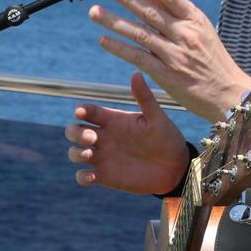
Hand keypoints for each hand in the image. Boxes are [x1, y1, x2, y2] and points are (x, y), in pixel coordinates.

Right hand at [67, 73, 190, 193]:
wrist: (176, 167)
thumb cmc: (167, 138)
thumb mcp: (156, 117)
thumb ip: (144, 97)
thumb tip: (136, 73)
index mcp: (113, 120)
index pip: (89, 112)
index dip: (81, 110)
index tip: (81, 112)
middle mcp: (104, 137)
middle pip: (74, 131)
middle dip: (75, 133)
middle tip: (92, 138)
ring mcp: (103, 157)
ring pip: (75, 153)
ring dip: (75, 153)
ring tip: (89, 154)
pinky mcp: (105, 176)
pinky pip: (83, 177)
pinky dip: (82, 177)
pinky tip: (92, 176)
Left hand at [88, 0, 250, 121]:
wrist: (228, 93)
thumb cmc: (213, 60)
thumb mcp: (200, 29)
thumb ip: (174, 11)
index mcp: (195, 20)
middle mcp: (184, 34)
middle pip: (150, 11)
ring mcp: (174, 54)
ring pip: (139, 33)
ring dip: (114, 21)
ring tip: (95, 11)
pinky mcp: (166, 74)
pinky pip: (138, 57)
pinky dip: (119, 48)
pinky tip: (104, 40)